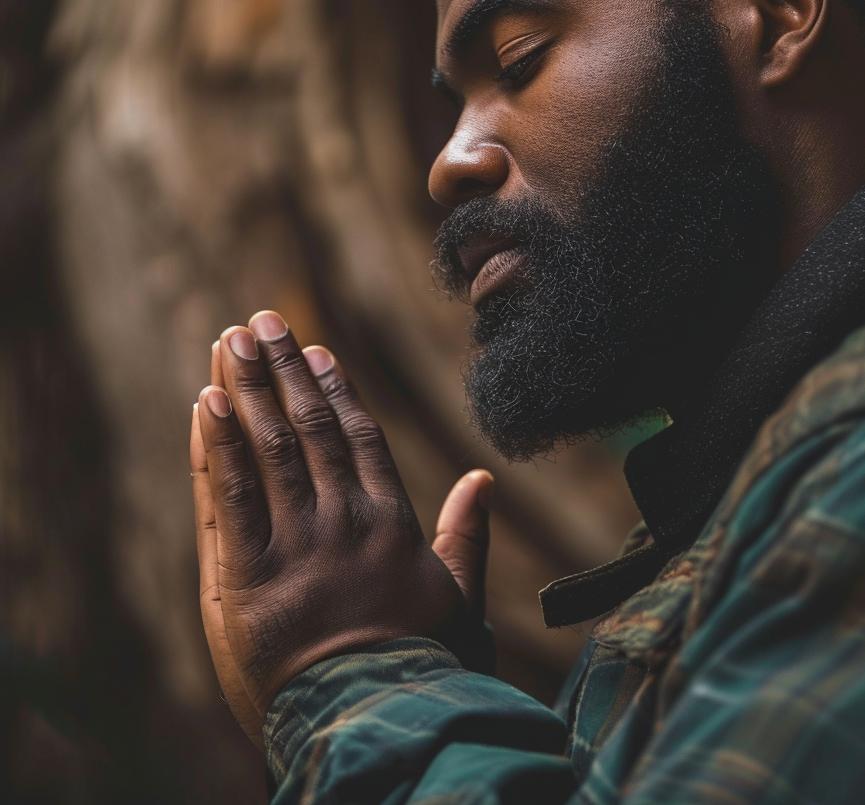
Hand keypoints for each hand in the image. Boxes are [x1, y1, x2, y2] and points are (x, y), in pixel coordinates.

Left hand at [189, 310, 493, 735]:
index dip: (334, 388)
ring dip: (246, 389)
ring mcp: (295, 546)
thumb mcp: (458, 597)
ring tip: (230, 340)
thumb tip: (483, 478)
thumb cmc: (421, 663)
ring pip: (268, 448)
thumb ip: (465, 534)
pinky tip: (204, 402)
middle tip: (262, 321)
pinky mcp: (247, 578)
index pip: (359, 435)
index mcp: (390, 521)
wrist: (372, 721)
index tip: (315, 350)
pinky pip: (229, 498)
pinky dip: (215, 447)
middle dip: (283, 370)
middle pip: (308, 427)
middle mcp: (343, 520)